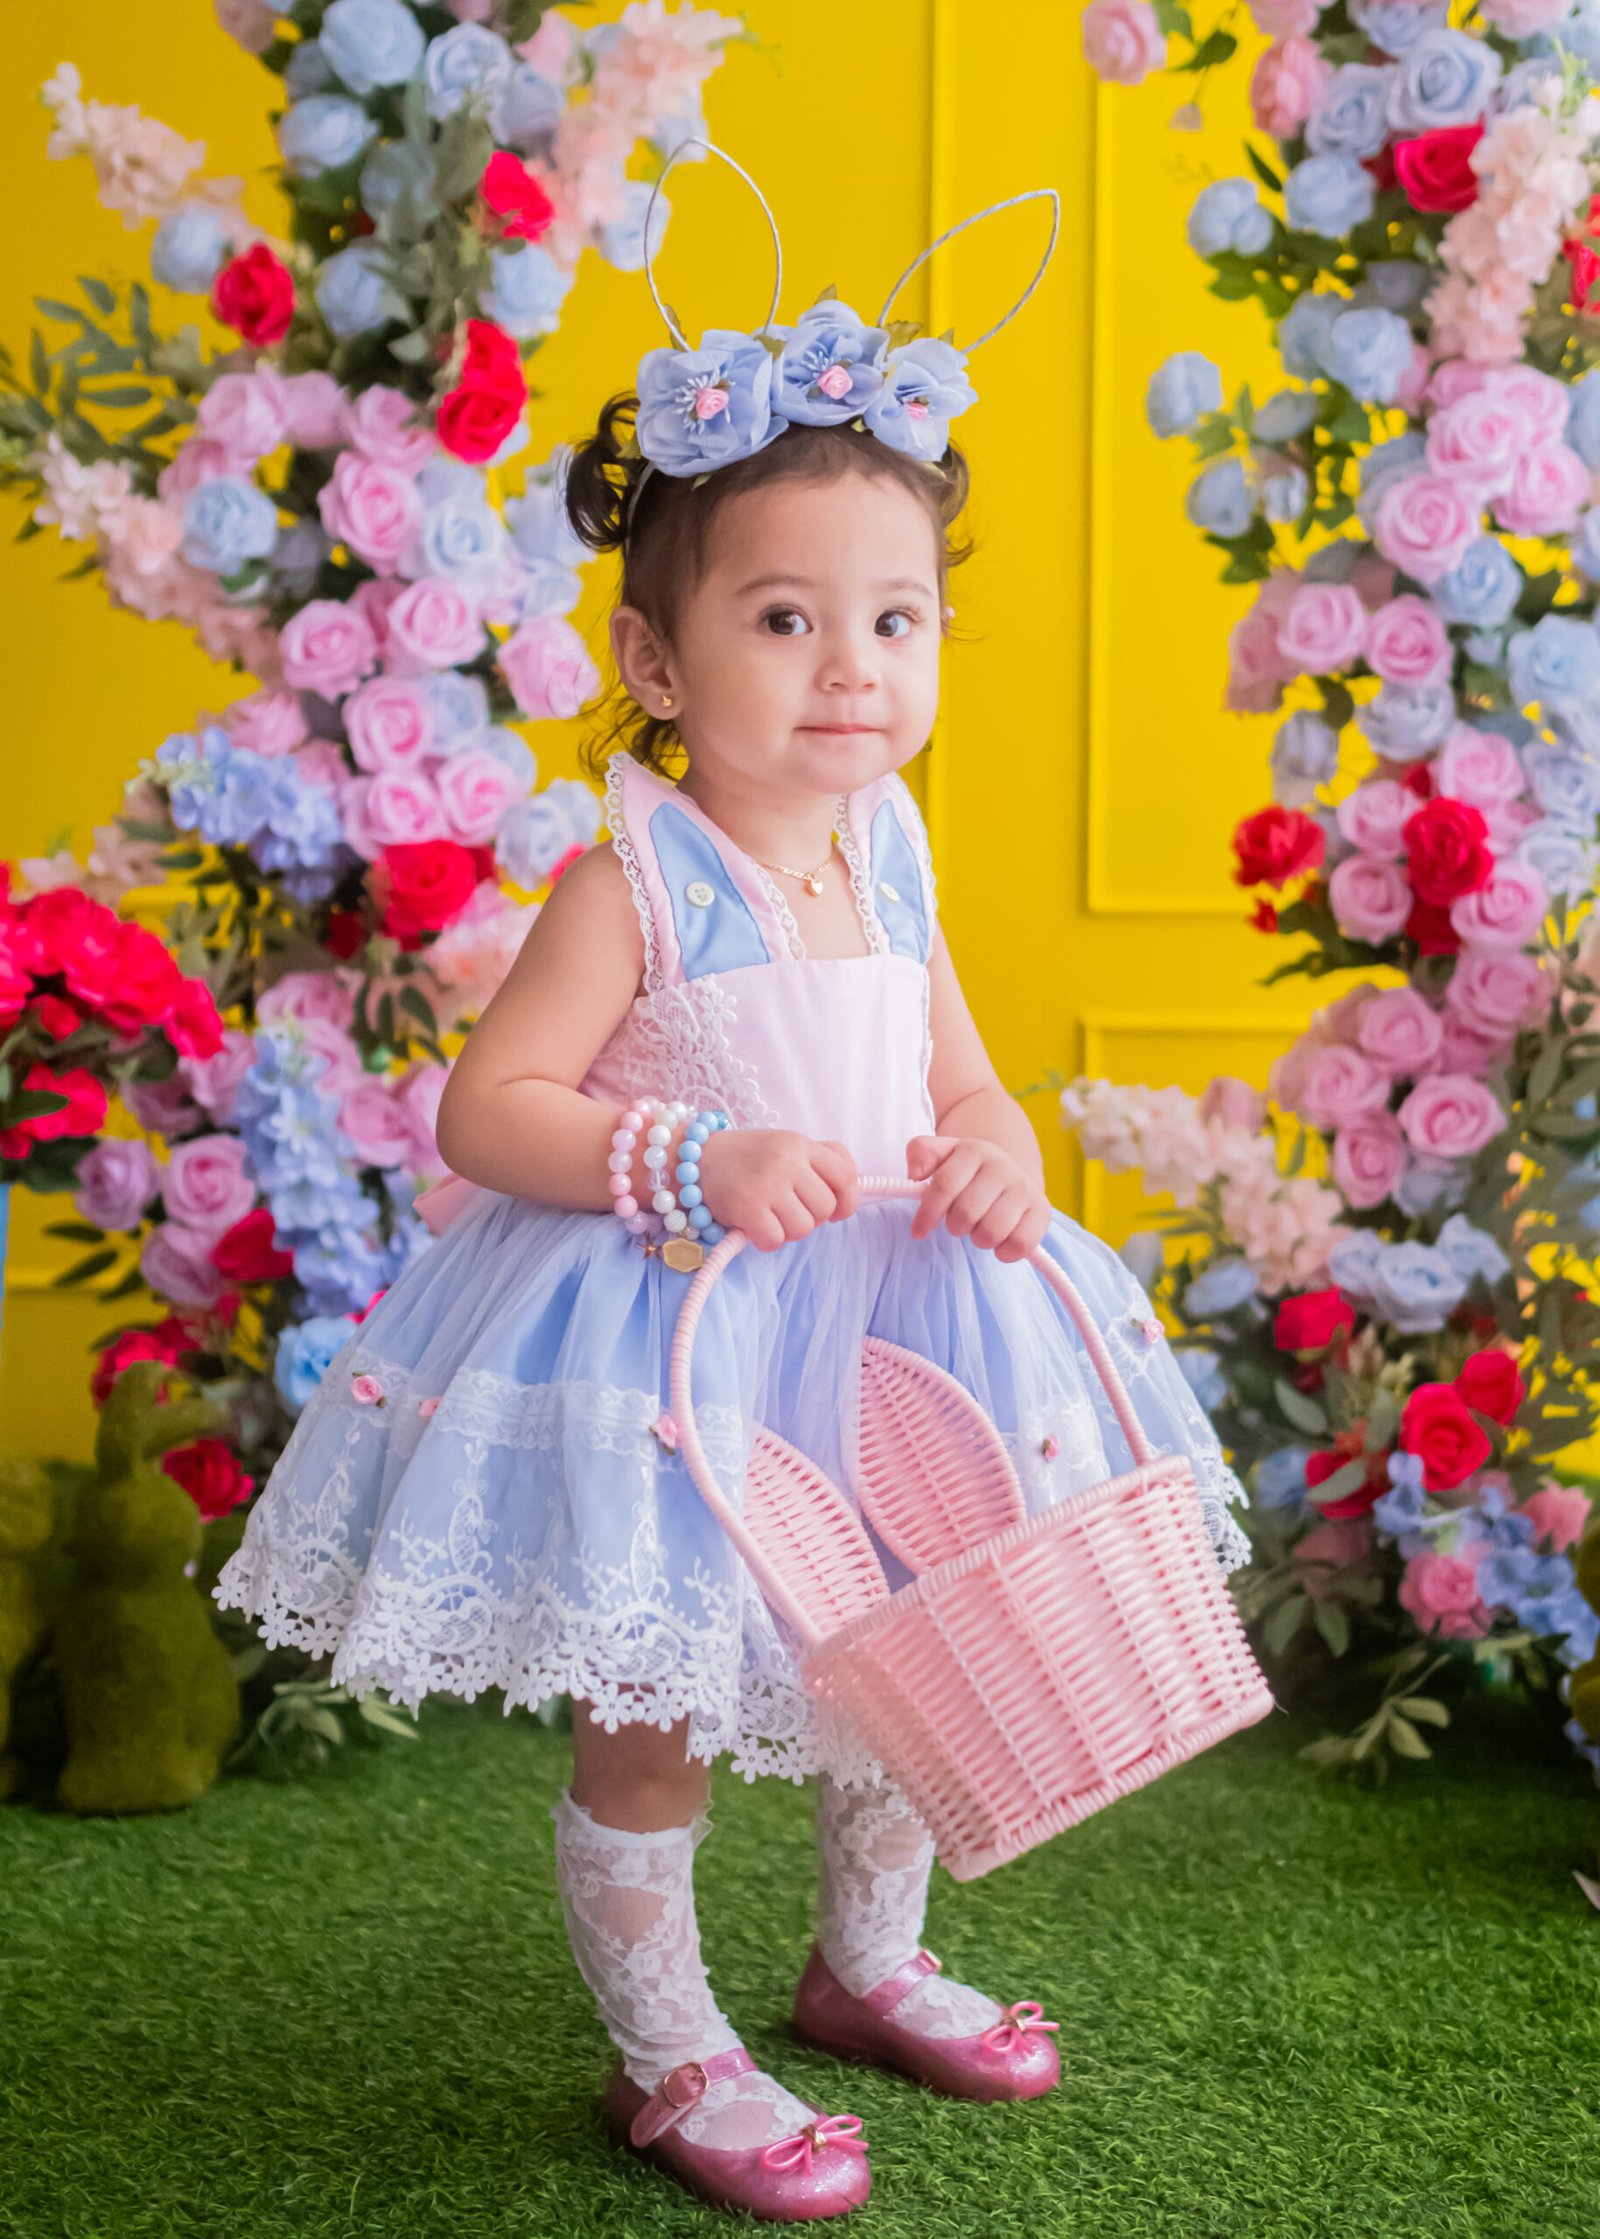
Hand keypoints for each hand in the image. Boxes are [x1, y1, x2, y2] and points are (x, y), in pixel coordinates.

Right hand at [694, 1129, 860, 1252]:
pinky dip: (767, 1241)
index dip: (848, 1201)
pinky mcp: (747, 1207)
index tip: (837, 1211)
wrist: (692, 1160)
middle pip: (826, 1208)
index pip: (847, 1176)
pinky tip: (756, 1228)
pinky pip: (776, 1240)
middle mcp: (787, 1160)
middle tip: (789, 1210)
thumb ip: (821, 1159)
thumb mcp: (786, 1145)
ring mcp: (767, 1184)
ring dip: (788, 1231)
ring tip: (770, 1217)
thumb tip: (854, 1188)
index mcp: (800, 1144)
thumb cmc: (747, 1157)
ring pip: (803, 1228)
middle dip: (812, 1218)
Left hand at [905, 1134, 1051, 1263]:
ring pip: (990, 1233)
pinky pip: (1019, 1245)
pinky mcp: (1042, 1212)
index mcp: (974, 1150)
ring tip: (980, 1227)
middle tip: (960, 1220)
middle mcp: (1002, 1166)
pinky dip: (1004, 1252)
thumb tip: (915, 1172)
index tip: (918, 1232)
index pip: (944, 1186)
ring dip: (978, 1238)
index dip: (927, 1214)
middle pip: (965, 1214)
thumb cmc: (966, 1172)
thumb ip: (920, 1153)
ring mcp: (1025, 1189)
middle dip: (955, 1225)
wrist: (1009, 1174)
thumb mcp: (942, 1155)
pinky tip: (999, 1241)